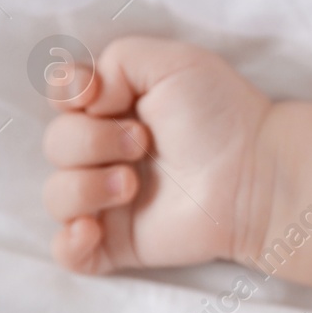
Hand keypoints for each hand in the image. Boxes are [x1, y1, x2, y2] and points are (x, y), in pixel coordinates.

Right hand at [41, 37, 272, 274]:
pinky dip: (69, 243)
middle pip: (57, 144)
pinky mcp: (118, 241)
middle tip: (142, 141)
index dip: (67, 94)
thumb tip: (84, 96)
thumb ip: (116, 60)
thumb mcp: (173, 63)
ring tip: (133, 185)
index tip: (95, 95)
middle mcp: (108, 151)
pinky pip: (67, 252)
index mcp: (118, 107)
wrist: (255, 173)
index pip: (63, 99)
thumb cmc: (221, 113)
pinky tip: (92, 229)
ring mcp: (109, 199)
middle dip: (91, 139)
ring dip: (86, 186)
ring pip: (56, 196)